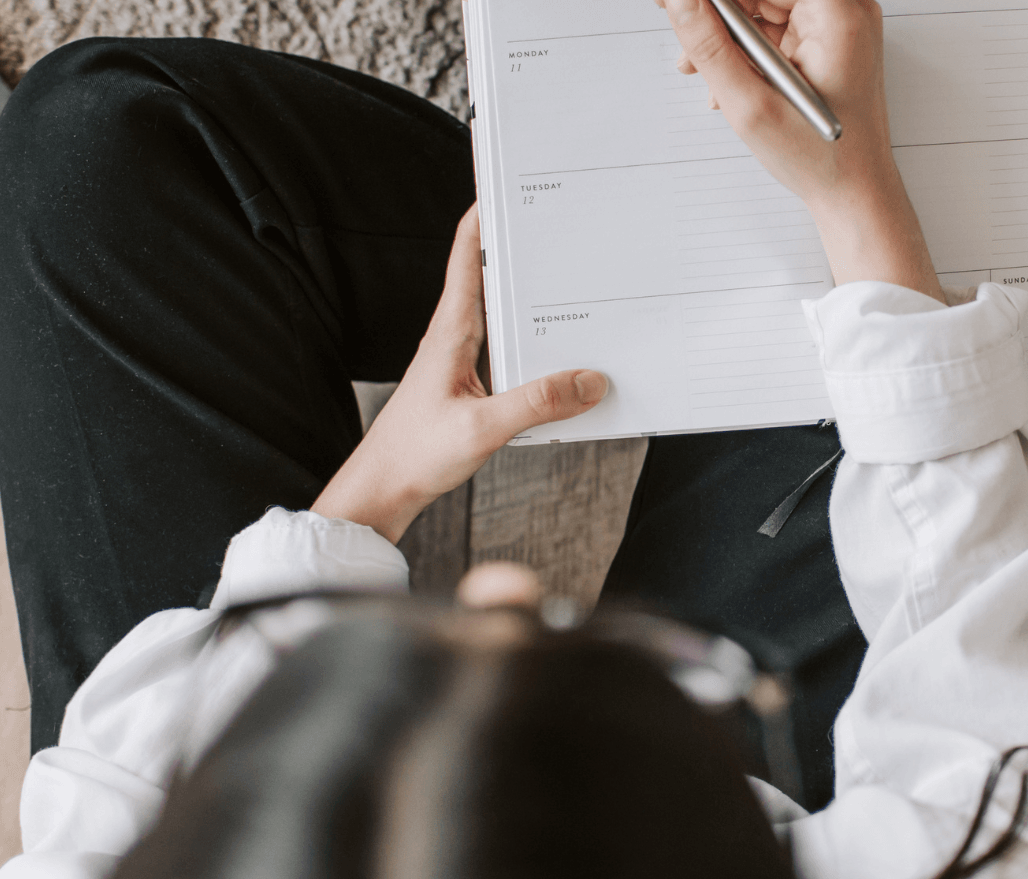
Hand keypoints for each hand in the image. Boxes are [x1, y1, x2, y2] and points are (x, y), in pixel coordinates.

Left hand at [311, 206, 608, 542]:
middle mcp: (454, 338)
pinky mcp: (470, 386)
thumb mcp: (482, 429)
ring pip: (505, 316)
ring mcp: (461, 361)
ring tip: (575, 285)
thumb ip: (537, 403)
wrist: (381, 491)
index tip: (509, 183)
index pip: (468, 257)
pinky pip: (511, 351)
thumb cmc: (413, 456)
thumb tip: (590, 381)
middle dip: (524, 251)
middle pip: (492, 278)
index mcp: (450, 332)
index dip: (486, 216)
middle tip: (560, 227)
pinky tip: (563, 360)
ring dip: (534, 301)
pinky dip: (537, 345)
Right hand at [664, 0, 941, 299]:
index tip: (679, 5)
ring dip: (729, 36)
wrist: (855, 195)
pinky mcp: (830, 42)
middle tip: (685, 41)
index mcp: (837, 13)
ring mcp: (840, 26)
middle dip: (719, 15)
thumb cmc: (823, 159)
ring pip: (764, 7)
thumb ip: (709, 44)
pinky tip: (731, 78)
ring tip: (703, 72)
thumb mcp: (750, 103)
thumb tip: (680, 2)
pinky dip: (748, 48)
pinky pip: (777, 27)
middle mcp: (845, 10)